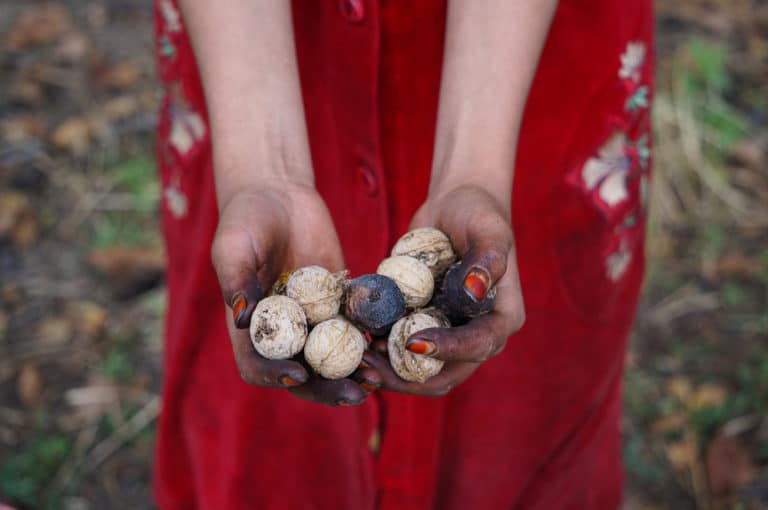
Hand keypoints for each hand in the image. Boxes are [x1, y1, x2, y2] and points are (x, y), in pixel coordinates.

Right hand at [211, 180, 369, 405]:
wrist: (280, 194)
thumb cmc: (246, 218)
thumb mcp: (234, 246)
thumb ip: (236, 280)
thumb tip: (241, 319)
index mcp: (250, 327)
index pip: (258, 364)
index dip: (276, 375)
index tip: (299, 374)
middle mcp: (284, 330)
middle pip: (303, 371)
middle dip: (327, 387)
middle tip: (354, 392)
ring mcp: (313, 319)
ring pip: (334, 356)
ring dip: (354, 370)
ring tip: (378, 377)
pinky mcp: (339, 303)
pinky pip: (356, 326)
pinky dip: (371, 338)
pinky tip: (390, 343)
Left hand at [363, 185, 524, 396]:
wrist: (453, 205)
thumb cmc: (477, 211)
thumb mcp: (487, 229)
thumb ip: (487, 258)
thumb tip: (475, 291)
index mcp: (501, 318)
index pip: (478, 345)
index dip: (447, 350)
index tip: (412, 342)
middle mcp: (476, 334)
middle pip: (445, 374)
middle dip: (408, 377)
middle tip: (371, 366)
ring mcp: (447, 333)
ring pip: (418, 370)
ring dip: (387, 370)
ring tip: (358, 357)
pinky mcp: (422, 326)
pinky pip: (399, 349)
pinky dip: (378, 350)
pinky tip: (354, 339)